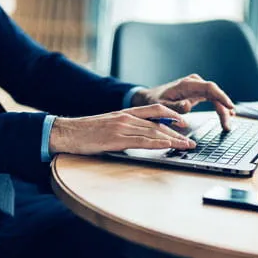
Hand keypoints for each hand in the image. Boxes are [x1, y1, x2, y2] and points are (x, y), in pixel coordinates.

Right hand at [49, 104, 195, 154]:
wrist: (66, 132)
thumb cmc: (86, 131)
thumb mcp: (109, 125)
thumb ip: (126, 129)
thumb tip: (141, 138)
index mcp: (126, 113)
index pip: (155, 111)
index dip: (172, 116)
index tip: (184, 124)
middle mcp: (127, 117)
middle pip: (159, 122)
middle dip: (178, 131)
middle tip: (191, 139)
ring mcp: (122, 127)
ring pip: (154, 132)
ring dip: (173, 140)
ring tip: (186, 146)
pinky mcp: (117, 139)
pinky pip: (143, 141)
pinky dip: (159, 144)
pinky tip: (168, 146)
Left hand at [132, 74, 235, 129]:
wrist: (149, 98)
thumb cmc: (154, 101)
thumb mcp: (161, 106)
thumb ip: (175, 106)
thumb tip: (188, 105)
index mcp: (187, 84)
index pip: (210, 88)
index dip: (222, 97)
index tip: (230, 107)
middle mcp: (194, 83)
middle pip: (215, 94)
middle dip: (223, 110)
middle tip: (227, 126)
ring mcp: (197, 87)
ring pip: (215, 98)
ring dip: (223, 110)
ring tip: (227, 125)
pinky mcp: (197, 93)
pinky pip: (212, 99)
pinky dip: (219, 108)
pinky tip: (226, 115)